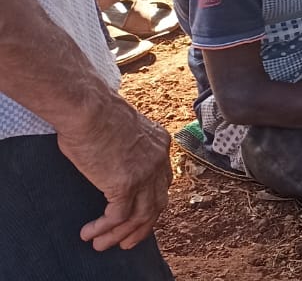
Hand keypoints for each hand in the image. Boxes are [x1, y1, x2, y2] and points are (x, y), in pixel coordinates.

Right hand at [56, 96, 171, 250]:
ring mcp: (144, 174)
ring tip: (103, 245)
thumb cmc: (94, 111)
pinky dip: (104, 229)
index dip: (152, 201)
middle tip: (129, 241)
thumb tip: (110, 160)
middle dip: (143, 226)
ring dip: (121, 234)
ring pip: (139, 215)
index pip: (163, 181)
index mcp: (160, 144)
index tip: (140, 215)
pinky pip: (117, 216)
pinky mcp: (125, 184)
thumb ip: (124, 147)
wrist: (87, 108)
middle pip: (158, 202)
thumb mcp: (122, 128)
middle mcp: (158, 160)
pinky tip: (90, 233)